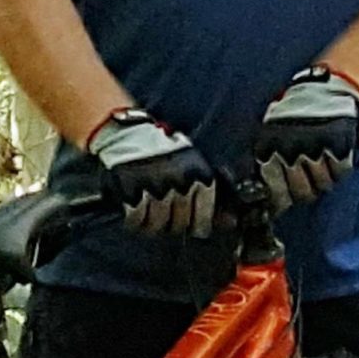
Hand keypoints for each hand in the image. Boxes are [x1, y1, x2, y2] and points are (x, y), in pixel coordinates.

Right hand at [86, 109, 219, 237]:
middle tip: (165, 211)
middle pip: (178, 224)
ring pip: (157, 225)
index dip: (195, 224)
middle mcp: (178, 182)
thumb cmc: (163, 151)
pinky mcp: (129, 191)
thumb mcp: (192, 165)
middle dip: (171, 222)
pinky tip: (134, 208)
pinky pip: (135, 219)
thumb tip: (230, 223)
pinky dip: (134, 219)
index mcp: (198, 174)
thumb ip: (209, 195)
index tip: (191, 224)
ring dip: (151, 222)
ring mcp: (153, 187)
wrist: (127, 133)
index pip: (202, 219)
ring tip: (148, 209)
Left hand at [255, 65, 358, 215]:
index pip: (276, 191)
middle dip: (306, 189)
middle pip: (304, 193)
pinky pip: (341, 171)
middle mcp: (292, 151)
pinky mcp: (339, 145)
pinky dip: (340, 167)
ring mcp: (316, 149)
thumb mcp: (270, 133)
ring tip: (321, 164)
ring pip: (324, 185)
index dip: (283, 200)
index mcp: (271, 148)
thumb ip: (268, 160)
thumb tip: (265, 191)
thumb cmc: (293, 111)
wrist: (322, 87)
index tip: (285, 201)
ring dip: (324, 178)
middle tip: (307, 180)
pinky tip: (334, 156)